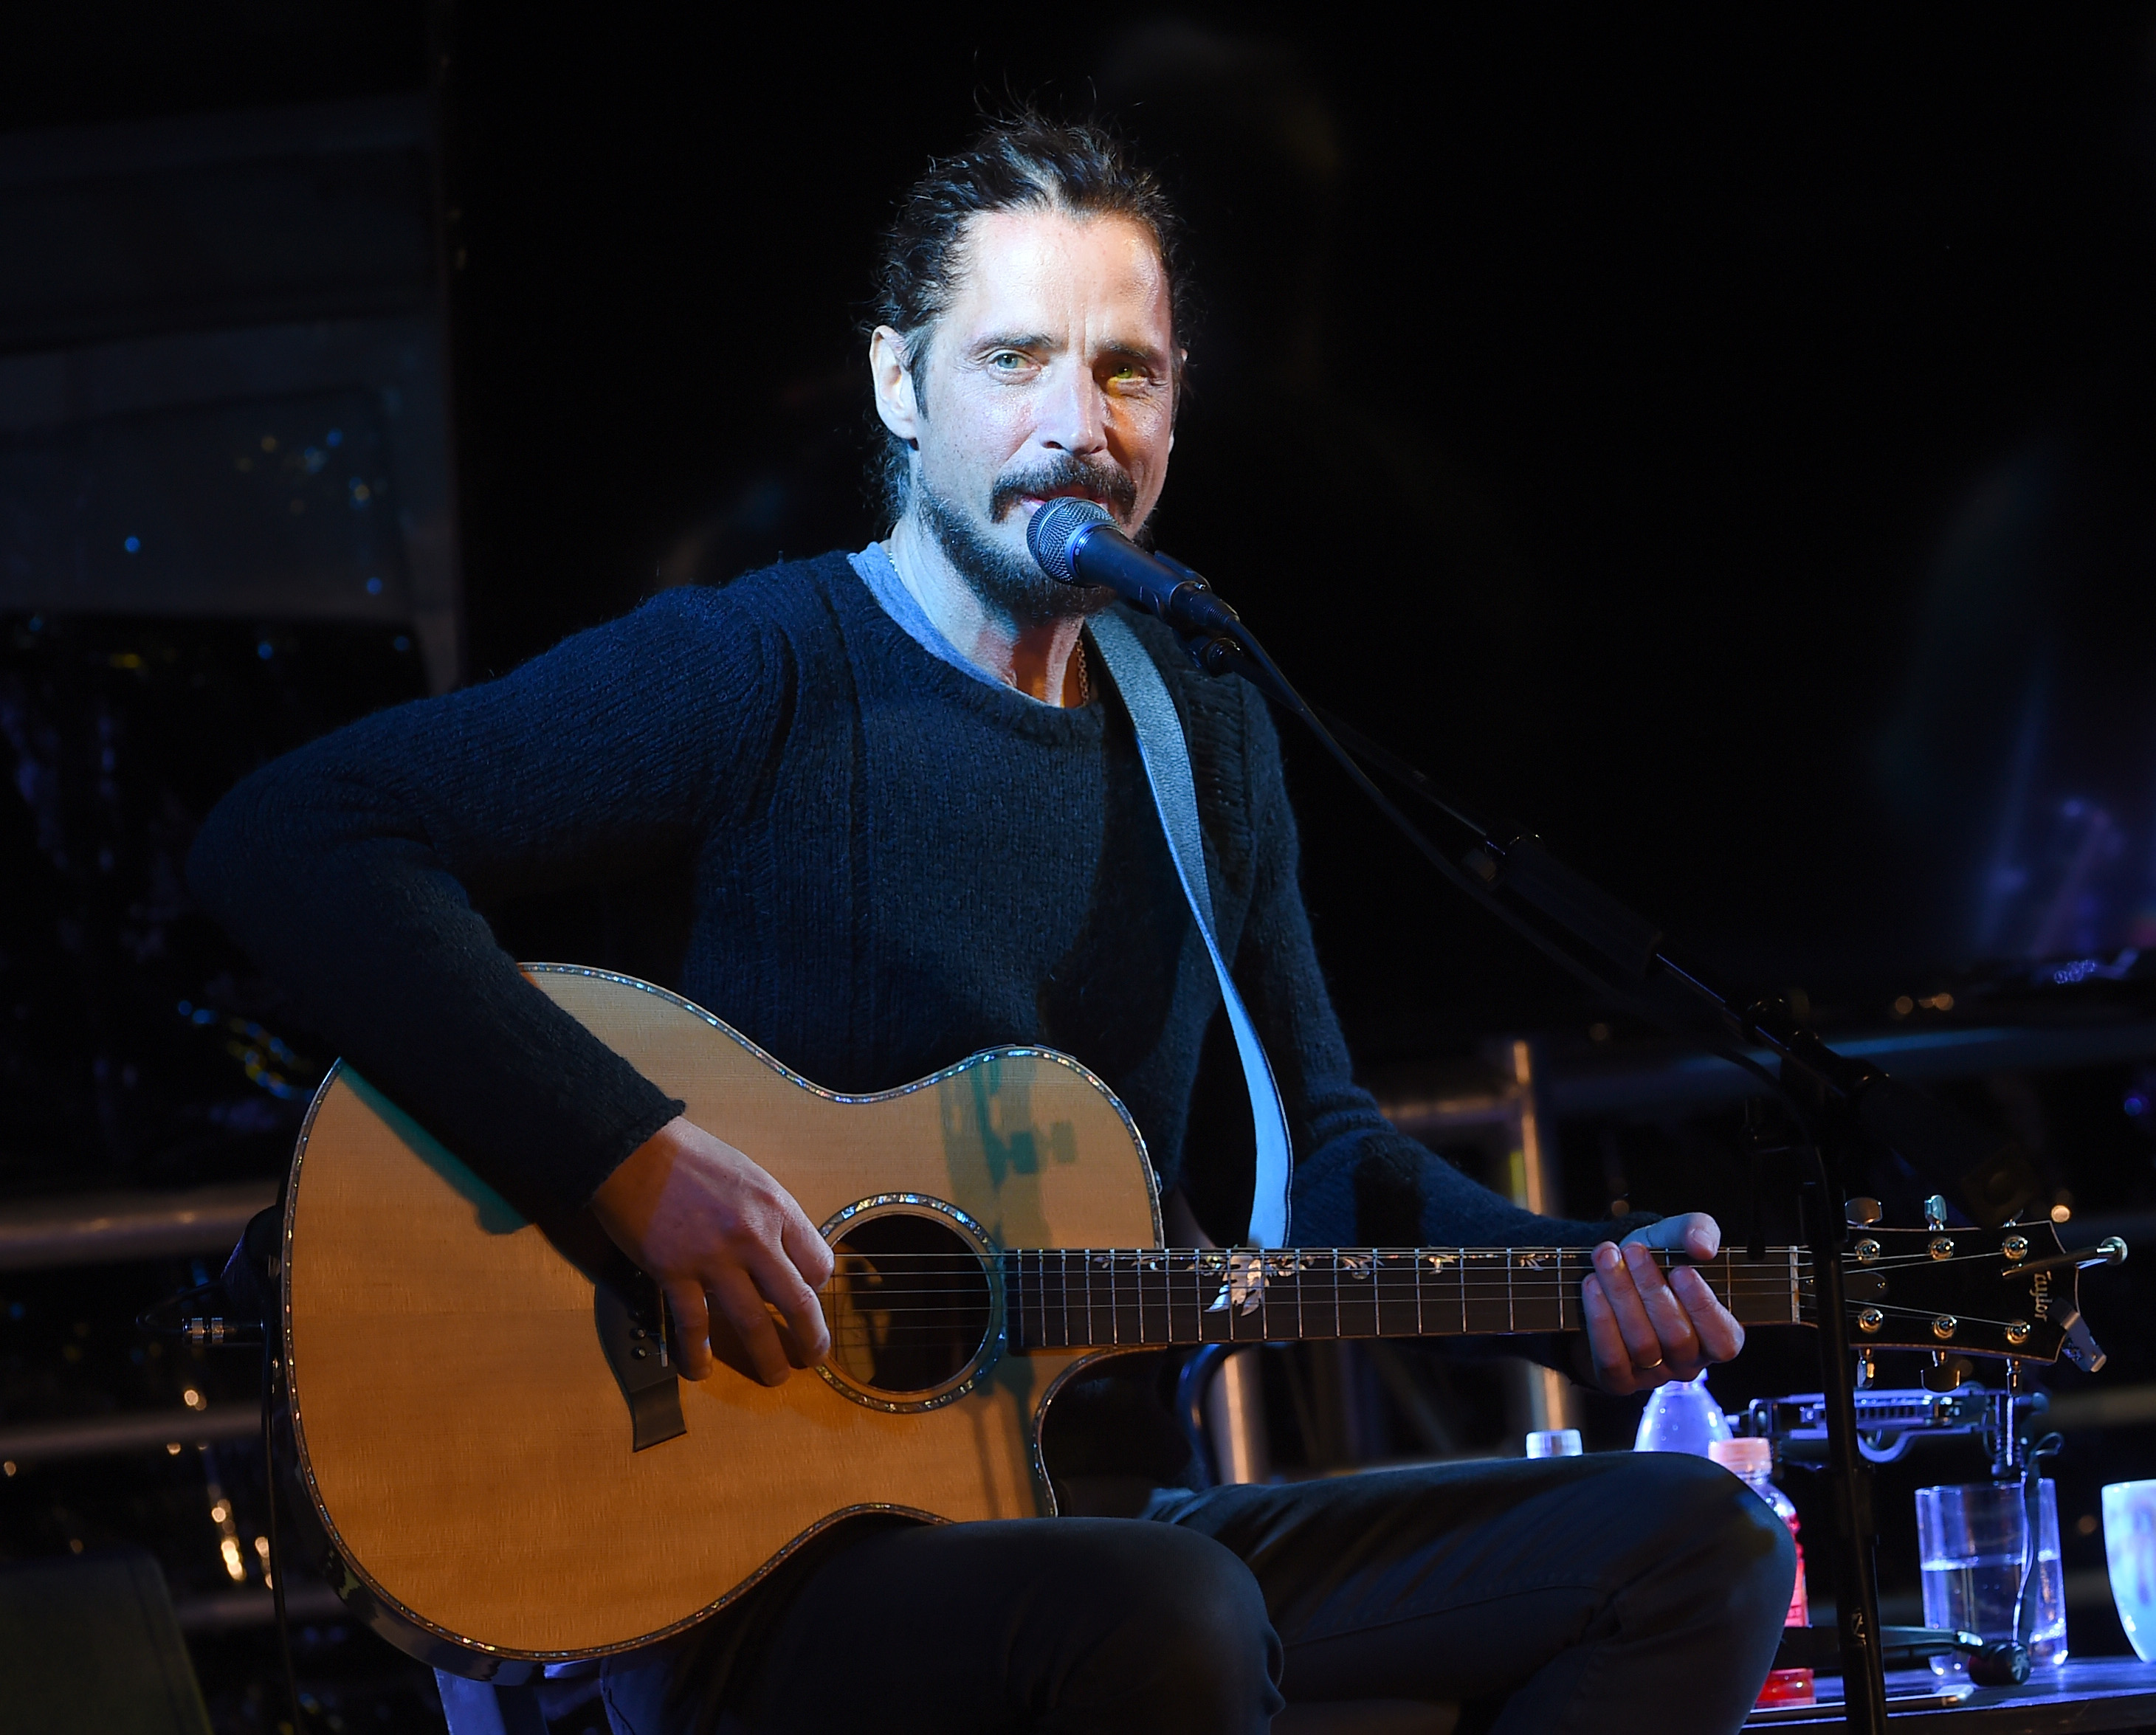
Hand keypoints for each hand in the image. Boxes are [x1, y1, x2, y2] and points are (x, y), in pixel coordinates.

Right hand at [591, 1115, 833, 1385]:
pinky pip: (693, 1325)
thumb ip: (769, 1216)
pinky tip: (701, 1371)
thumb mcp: (750, 1177)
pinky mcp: (674, 1272)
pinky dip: (698, 1354)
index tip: (809, 1297)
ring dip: (767, 1357)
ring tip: (775, 1376)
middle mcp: (754, 1236)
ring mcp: (714, 1258)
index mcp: (777, 1208)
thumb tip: (782, 1254)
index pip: (818, 1263)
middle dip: (811, 1338)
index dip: (818, 1287)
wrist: (634, 1149)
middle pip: (797, 1301)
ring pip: (753, 1322)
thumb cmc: (692, 1158)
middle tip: (813, 1358)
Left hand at [1576, 1212, 1745, 1395]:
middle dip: (1652, 1290)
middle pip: (1677, 1338)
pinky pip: (1612, 1360)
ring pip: (1643, 1346)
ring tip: (1606, 1257)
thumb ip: (1697, 1230)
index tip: (1681, 1269)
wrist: (1607, 1278)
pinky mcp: (1618, 1380)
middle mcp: (1688, 1362)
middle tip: (1632, 1250)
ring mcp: (1653, 1375)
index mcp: (1717, 1335)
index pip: (1724, 1340)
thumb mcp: (1674, 1238)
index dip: (1704, 1307)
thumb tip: (1703, 1247)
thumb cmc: (1653, 1261)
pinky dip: (1600, 1320)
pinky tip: (1592, 1285)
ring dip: (1621, 1296)